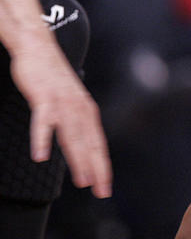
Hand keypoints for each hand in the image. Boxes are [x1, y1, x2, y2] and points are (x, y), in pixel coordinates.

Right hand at [11, 46, 111, 197]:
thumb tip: (82, 145)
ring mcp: (62, 102)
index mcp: (87, 111)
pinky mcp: (43, 96)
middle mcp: (79, 108)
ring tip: (82, 181)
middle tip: (101, 191)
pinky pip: (43, 121)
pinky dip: (42, 138)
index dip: (102, 166)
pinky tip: (40, 156)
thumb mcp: (69, 102)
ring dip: (77, 159)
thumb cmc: (52, 79)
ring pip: (72, 136)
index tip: (104, 188)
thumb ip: (75, 122)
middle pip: (89, 143)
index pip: (98, 144)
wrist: (38, 47)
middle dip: (96, 169)